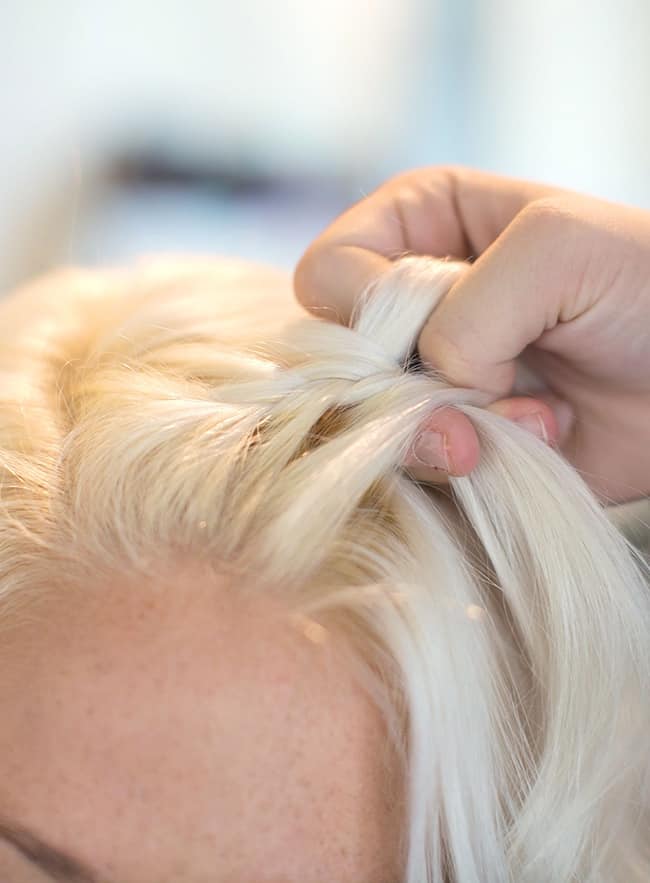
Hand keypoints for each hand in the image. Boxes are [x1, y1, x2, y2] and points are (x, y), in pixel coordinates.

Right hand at [294, 166, 649, 502]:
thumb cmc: (644, 286)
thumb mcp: (555, 245)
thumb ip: (464, 305)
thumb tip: (432, 389)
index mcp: (416, 227)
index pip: (327, 275)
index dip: (366, 308)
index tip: (438, 330)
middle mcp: (406, 309)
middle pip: (332, 362)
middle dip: (401, 390)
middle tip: (484, 397)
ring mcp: (427, 383)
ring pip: (365, 429)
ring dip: (447, 437)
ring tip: (534, 420)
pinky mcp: (452, 446)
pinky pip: (410, 477)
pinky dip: (472, 473)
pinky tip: (539, 442)